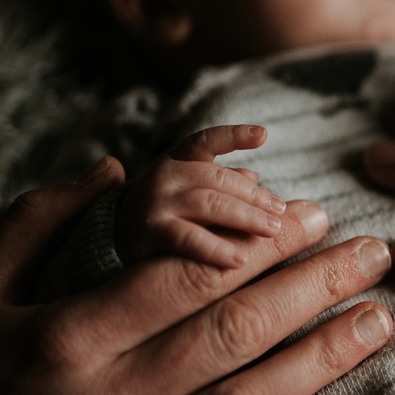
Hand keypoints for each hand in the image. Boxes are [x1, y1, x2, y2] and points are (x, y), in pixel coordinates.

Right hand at [0, 158, 393, 394]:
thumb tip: (112, 169)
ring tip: (376, 321)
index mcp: (62, 340)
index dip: (259, 244)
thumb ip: (37, 224)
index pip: (185, 279)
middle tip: (372, 252)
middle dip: (310, 289)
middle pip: (226, 336)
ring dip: (317, 364)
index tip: (313, 215)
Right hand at [117, 125, 288, 268]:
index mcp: (178, 160)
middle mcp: (166, 175)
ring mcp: (156, 202)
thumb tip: (255, 177)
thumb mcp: (190, 190)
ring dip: (246, 218)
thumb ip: (221, 182)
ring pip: (210, 204)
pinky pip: (189, 239)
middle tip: (282, 212)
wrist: (112, 240)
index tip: (263, 134)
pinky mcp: (150, 233)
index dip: (234, 135)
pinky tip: (240, 259)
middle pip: (219, 179)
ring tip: (273, 231)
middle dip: (255, 196)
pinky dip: (217, 248)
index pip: (206, 140)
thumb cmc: (165, 211)